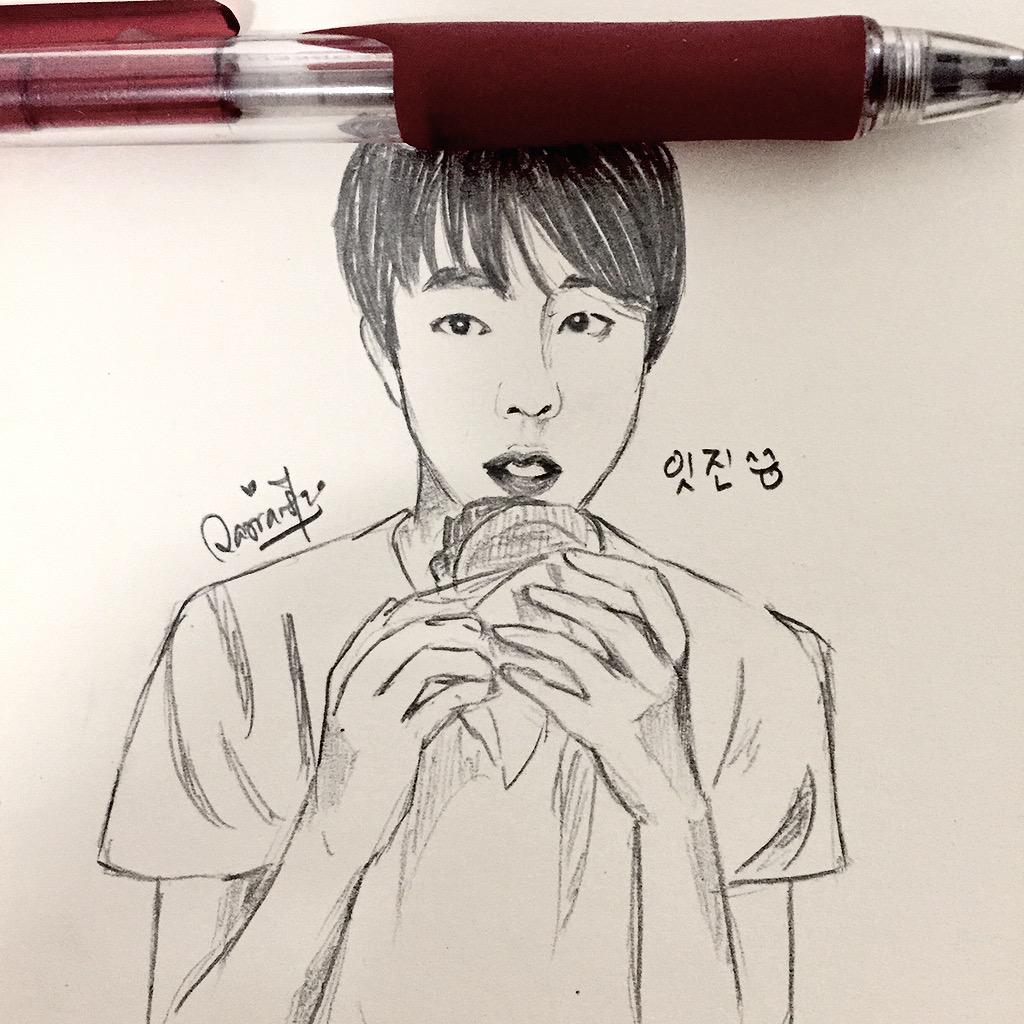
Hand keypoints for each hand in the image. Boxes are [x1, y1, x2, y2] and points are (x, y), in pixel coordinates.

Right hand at [306, 597, 495, 861]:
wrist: (333, 829)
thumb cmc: (354, 768)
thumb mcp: (358, 713)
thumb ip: (383, 677)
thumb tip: (427, 639)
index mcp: (343, 675)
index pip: (387, 619)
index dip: (429, 608)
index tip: (462, 610)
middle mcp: (354, 687)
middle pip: (408, 633)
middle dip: (453, 627)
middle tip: (484, 634)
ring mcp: (373, 714)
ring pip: (424, 660)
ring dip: (465, 656)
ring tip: (489, 664)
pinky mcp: (397, 744)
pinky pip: (441, 702)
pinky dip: (469, 690)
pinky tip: (488, 690)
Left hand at [492, 549, 703, 823]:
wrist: (667, 798)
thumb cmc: (651, 730)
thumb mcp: (652, 677)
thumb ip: (626, 636)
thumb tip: (571, 585)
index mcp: (677, 654)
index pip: (650, 589)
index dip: (607, 566)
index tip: (569, 557)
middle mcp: (661, 677)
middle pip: (612, 619)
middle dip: (566, 598)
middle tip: (531, 589)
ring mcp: (632, 706)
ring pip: (578, 655)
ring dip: (535, 637)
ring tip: (503, 631)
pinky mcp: (604, 734)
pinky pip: (556, 700)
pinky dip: (527, 681)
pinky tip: (506, 672)